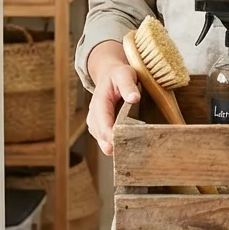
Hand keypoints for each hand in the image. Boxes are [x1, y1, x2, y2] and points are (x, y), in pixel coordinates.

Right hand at [86, 40, 139, 155]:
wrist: (110, 75)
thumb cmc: (118, 74)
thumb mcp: (124, 73)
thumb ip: (128, 85)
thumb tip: (134, 98)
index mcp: (99, 101)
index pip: (102, 122)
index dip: (108, 135)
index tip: (117, 144)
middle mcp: (94, 114)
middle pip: (100, 135)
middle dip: (111, 145)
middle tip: (125, 155)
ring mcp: (97, 122)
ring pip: (102, 140)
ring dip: (113, 148)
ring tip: (128, 156)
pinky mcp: (102, 127)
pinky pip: (106, 140)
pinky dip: (114, 146)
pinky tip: (126, 151)